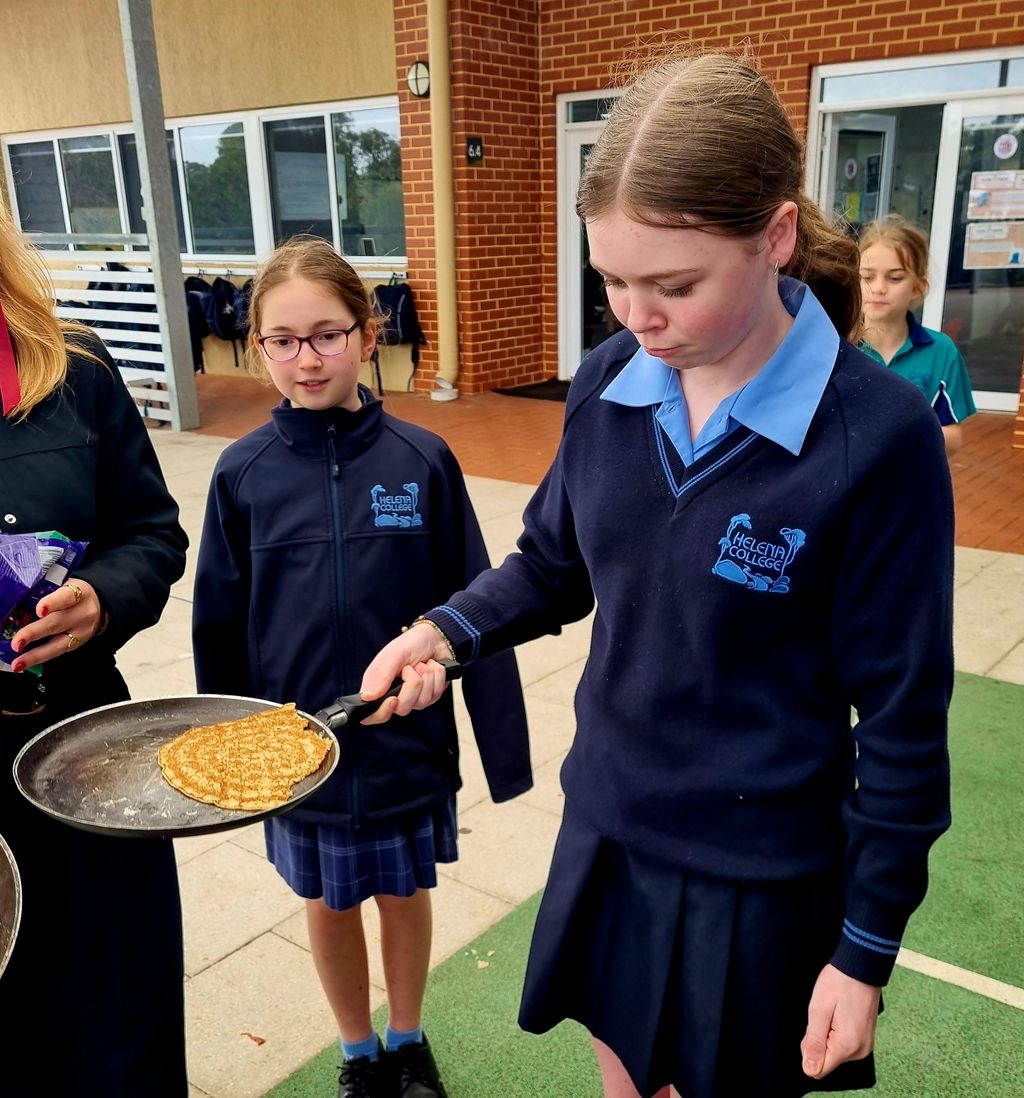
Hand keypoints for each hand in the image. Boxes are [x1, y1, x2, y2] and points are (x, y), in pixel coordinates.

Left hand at [10, 580, 104, 672]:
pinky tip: (26, 662)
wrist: (101, 604)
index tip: (40, 610)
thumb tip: (20, 610)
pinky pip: (57, 652)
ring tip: (19, 661)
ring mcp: (81, 631)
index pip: (66, 597)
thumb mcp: (66, 587)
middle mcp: (83, 613)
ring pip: (58, 644)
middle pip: (57, 623)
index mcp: (80, 593)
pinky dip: (40, 657)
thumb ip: (48, 595)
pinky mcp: (78, 644)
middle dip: (34, 633)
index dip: (52, 603)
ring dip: (36, 654)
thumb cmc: (77, 595)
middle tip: (17, 642)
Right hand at [358, 624, 451, 724]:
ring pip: (422, 701)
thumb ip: (380, 675)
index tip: (393, 699)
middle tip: (410, 668)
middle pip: (402, 709)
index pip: (373, 715)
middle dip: (412, 684)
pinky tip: (432, 667)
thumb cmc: (410, 644)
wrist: (434, 637)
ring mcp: (414, 698)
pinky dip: (436, 676)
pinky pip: (436, 694)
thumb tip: (367, 696)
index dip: (382, 713)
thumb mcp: (393, 654)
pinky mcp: (431, 696)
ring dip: (426, 677)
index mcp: (379, 688)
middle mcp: (396, 696)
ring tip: (421, 664)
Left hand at [801, 964, 880, 1078]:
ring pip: (834, 1052)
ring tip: (833, 1013)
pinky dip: (836, 1033)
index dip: (809, 1049)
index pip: (819, 1068)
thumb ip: (814, 1042)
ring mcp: (865, 1046)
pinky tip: (839, 1015)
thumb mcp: (818, 1009)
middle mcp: (860, 1051)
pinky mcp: (865, 1039)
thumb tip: (809, 1070)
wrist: (861, 967)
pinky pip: (843, 1045)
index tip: (814, 1027)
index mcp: (847, 1046)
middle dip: (818, 1040)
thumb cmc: (839, 982)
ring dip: (827, 1035)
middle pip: (826, 1060)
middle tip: (823, 1015)